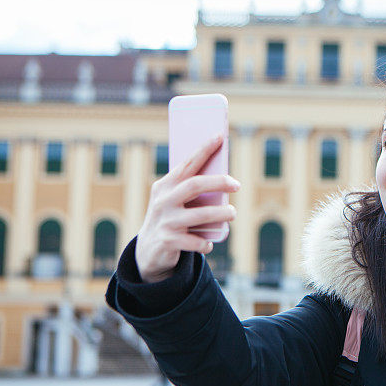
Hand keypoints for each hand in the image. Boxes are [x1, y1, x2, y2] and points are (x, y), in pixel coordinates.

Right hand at [135, 134, 239, 282]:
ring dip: (221, 213)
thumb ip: (192, 189)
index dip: (204, 149)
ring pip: (200, 215)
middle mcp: (163, 201)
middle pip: (194, 185)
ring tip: (232, 212)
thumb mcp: (175, 200)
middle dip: (218, 182)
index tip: (220, 136)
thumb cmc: (171, 217)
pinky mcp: (168, 241)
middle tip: (237, 184)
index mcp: (165, 185)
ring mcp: (165, 221)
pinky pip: (195, 241)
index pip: (187, 164)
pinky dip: (205, 242)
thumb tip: (224, 179)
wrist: (148, 249)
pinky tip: (209, 242)